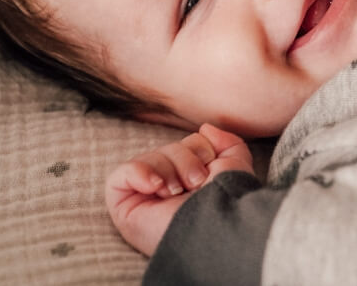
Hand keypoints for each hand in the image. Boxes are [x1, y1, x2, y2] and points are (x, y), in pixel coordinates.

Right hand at [105, 123, 255, 256]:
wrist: (212, 228)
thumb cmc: (225, 201)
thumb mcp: (235, 166)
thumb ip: (227, 143)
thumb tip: (205, 128)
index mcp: (191, 179)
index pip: (188, 144)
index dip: (202, 149)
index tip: (210, 171)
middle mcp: (168, 187)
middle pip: (169, 148)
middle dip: (186, 161)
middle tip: (195, 184)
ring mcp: (144, 197)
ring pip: (150, 157)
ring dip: (169, 171)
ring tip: (177, 192)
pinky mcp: (123, 206)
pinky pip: (120, 175)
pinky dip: (140, 173)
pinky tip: (156, 187)